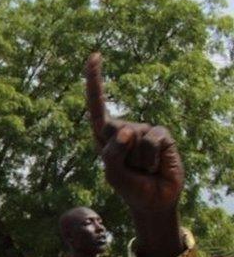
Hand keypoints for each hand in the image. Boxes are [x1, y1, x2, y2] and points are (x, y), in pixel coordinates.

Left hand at [86, 53, 183, 213]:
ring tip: (141, 169)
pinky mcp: (161, 134)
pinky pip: (150, 141)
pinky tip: (154, 166)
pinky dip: (149, 159)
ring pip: (132, 139)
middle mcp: (122, 128)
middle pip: (111, 129)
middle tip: (128, 169)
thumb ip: (112, 153)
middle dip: (117, 151)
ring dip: (135, 160)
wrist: (154, 200)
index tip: (94, 55)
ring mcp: (142, 129)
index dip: (95, 81)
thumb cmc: (129, 186)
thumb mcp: (113, 173)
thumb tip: (127, 129)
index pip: (96, 105)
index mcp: (104, 135)